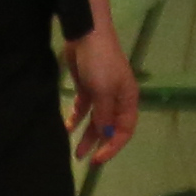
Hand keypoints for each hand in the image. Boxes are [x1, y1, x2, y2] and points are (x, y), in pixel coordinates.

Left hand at [66, 11, 144, 162]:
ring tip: (75, 152)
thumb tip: (105, 133)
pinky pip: (83, 109)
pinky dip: (76, 119)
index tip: (98, 159)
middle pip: (109, 127)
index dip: (113, 146)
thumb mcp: (104, 91)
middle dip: (98, 144)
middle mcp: (116, 99)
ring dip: (86, 136)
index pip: (125, 130)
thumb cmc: (100, 63)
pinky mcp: (87, 87)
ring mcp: (101, 93)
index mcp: (127, 100)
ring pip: (95, 120)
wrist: (86, 36)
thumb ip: (104, 114)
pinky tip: (67, 128)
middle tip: (85, 160)